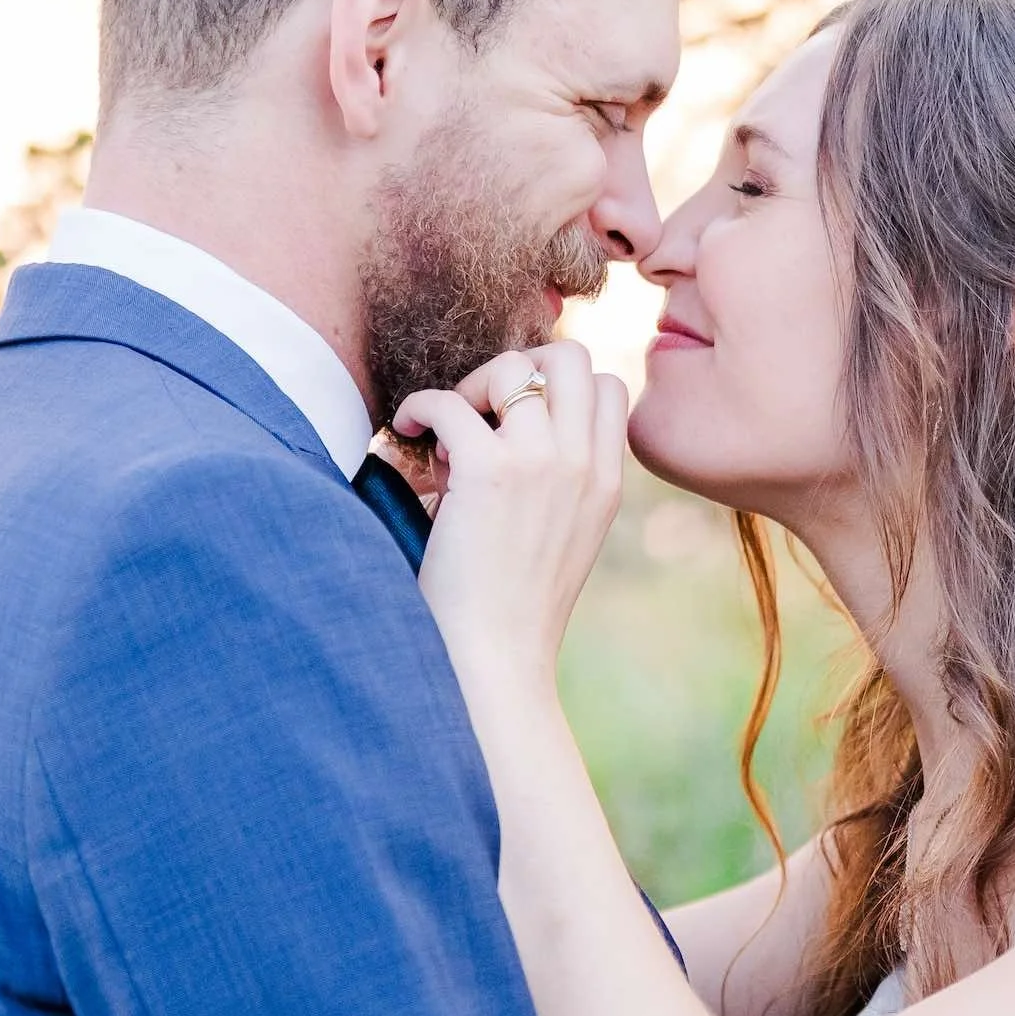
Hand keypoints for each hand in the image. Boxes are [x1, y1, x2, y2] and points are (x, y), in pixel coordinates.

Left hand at [400, 343, 627, 690]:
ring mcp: (541, 463)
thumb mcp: (565, 541)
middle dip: (520, 365)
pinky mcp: (488, 472)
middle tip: (482, 409)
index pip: (606, 386)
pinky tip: (407, 434)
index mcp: (606, 483)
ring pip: (512, 366)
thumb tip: (501, 433)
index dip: (557, 384)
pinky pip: (449, 402)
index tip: (516, 418)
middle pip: (569, 356)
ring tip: (444, 433)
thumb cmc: (514, 612)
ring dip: (470, 386)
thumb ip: (557, 486)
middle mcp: (582, 465)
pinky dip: (420, 408)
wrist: (496, 659)